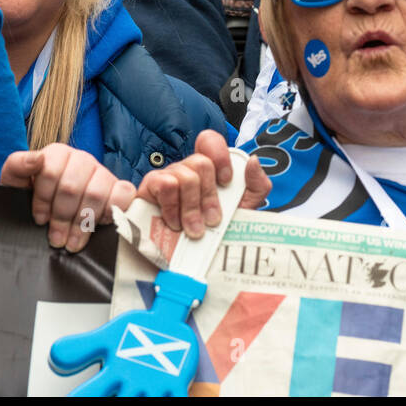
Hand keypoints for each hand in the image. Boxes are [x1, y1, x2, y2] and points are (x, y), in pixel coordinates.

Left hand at [0, 143, 135, 251]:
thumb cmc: (34, 198)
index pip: (50, 172)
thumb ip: (17, 166)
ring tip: (73, 242)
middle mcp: (82, 159)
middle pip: (72, 187)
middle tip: (56, 238)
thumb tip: (36, 159)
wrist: (54, 213)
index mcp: (57, 154)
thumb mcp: (16, 183)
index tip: (40, 219)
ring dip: (83, 222)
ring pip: (95, 193)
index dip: (44, 200)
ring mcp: (102, 172)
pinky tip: (99, 225)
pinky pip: (123, 194)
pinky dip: (112, 211)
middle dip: (62, 217)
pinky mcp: (120, 186)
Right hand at [136, 130, 270, 238]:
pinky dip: (173, 207)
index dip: (220, 156)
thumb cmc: (215, 235)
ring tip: (194, 230)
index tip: (226, 182)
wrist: (189, 264)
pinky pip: (165, 184)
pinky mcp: (149, 190)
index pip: (209, 140)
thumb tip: (253, 161)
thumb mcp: (244, 210)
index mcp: (208, 170)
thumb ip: (257, 185)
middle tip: (212, 221)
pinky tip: (174, 224)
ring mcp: (166, 178)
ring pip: (185, 176)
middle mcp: (186, 170)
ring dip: (192, 208)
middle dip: (209, 196)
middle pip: (201, 162)